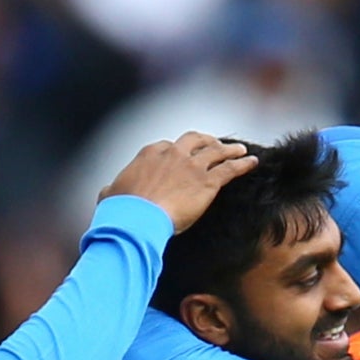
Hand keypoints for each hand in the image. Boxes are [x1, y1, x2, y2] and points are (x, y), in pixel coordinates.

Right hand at [102, 133, 256, 232]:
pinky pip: (230, 169)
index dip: (177, 149)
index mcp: (150, 154)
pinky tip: (253, 162)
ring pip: (216, 152)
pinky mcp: (207, 183)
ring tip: (240, 150)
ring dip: (230, 149)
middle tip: (214, 144)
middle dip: (206, 140)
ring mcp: (192, 166)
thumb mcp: (110, 195)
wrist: (137, 218)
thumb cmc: (122, 210)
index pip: (168, 146)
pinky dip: (243, 164)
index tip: (182, 154)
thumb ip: (110, 190)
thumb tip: (105, 192)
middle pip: (194, 140)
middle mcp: (173, 154)